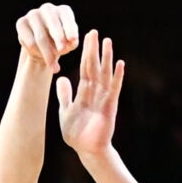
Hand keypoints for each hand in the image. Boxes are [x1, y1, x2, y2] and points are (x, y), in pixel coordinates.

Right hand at [16, 3, 79, 71]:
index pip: (66, 17)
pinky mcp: (21, 23)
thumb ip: (72, 42)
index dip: (69, 28)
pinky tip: (41, 58)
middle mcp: (48, 9)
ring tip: (54, 67)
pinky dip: (37, 53)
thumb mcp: (69, 44)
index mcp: (63, 11)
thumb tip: (70, 42)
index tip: (73, 40)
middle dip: (58, 39)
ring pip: (40, 36)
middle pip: (53, 24)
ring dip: (48, 53)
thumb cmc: (59, 43)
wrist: (42, 48)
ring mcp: (33, 14)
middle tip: (62, 51)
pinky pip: (30, 42)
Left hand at [56, 29, 122, 157]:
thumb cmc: (77, 133)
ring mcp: (104, 98)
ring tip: (108, 42)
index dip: (85, 53)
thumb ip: (65, 95)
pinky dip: (117, 77)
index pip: (85, 68)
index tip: (85, 37)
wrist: (87, 150)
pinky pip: (114, 89)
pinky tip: (120, 64)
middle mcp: (95, 92)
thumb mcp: (66, 110)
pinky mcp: (110, 107)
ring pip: (105, 74)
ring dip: (106, 58)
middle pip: (95, 67)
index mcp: (84, 92)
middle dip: (94, 50)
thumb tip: (61, 78)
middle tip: (94, 32)